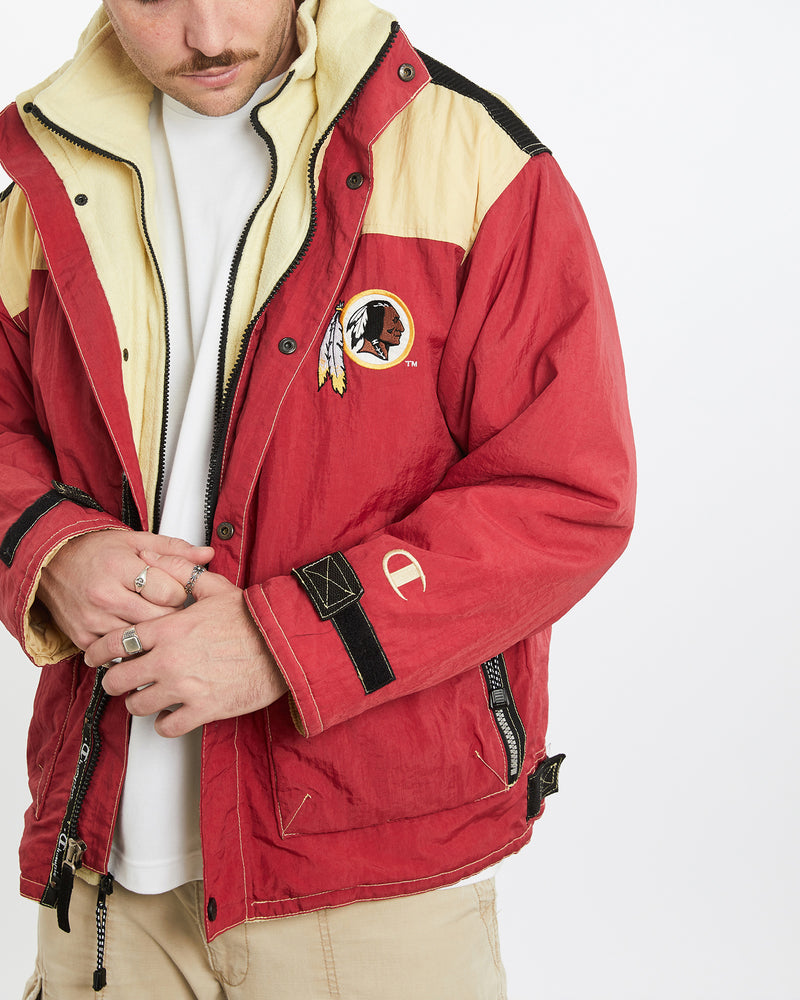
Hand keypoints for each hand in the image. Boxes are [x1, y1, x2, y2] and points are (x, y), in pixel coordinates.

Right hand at [38, 530, 213, 649]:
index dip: (180, 592)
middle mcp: (104, 595)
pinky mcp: (83, 638)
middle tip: (167, 606)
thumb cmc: (95, 551)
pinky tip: (133, 632)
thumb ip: (173, 550)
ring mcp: (92, 620)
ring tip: (150, 617)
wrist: (51, 562)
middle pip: (160, 619)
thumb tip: (206, 554)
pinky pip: (119, 652)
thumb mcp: (135, 541)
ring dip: (153, 633)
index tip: (176, 590)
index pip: (171, 592)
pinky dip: (131, 646)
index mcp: (120, 567)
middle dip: (171, 615)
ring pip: (141, 640)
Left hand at [84, 552, 287, 737]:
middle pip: (117, 680)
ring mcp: (184, 687)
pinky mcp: (203, 709)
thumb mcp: (215, 587)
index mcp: (168, 629)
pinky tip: (170, 715)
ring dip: (138, 703)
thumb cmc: (253, 617)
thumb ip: (178, 572)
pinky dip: (165, 724)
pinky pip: (167, 727)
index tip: (95, 658)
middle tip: (121, 680)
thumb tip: (149, 557)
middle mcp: (169, 660)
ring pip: (137, 706)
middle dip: (114, 681)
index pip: (114, 643)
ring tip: (146, 698)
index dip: (97, 653)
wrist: (284, 643)